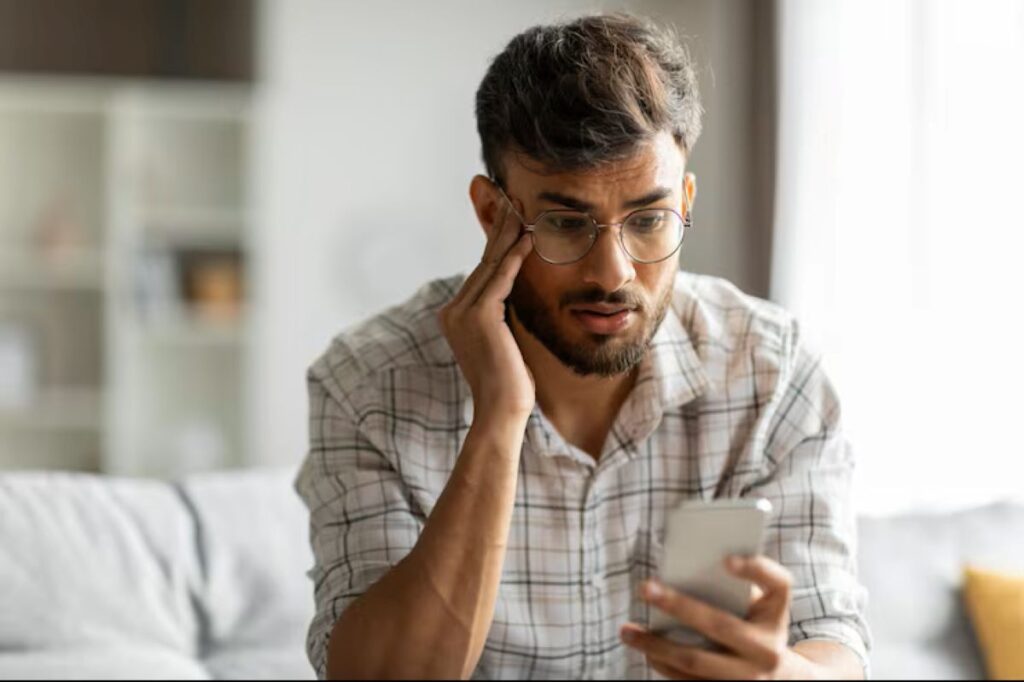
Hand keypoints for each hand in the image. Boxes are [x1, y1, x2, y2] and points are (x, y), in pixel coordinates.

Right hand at [438, 199, 535, 418]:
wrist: (502, 410)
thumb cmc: (510, 381)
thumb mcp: (503, 338)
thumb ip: (501, 312)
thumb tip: (514, 288)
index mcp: (456, 314)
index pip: (481, 270)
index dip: (496, 241)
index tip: (510, 216)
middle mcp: (453, 310)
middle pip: (483, 261)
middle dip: (499, 228)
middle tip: (512, 198)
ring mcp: (462, 312)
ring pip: (491, 264)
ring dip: (508, 234)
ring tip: (522, 208)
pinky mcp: (479, 317)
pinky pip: (501, 278)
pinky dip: (515, 257)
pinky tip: (529, 237)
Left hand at [620, 555, 816, 679]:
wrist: (781, 679)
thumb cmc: (760, 625)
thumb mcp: (763, 604)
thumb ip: (741, 582)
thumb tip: (693, 566)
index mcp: (775, 619)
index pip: (778, 585)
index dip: (754, 570)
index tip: (726, 559)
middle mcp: (767, 652)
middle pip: (720, 625)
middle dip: (679, 605)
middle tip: (645, 587)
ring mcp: (746, 679)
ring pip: (695, 662)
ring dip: (656, 645)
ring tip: (627, 630)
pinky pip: (687, 681)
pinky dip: (662, 663)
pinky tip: (643, 647)